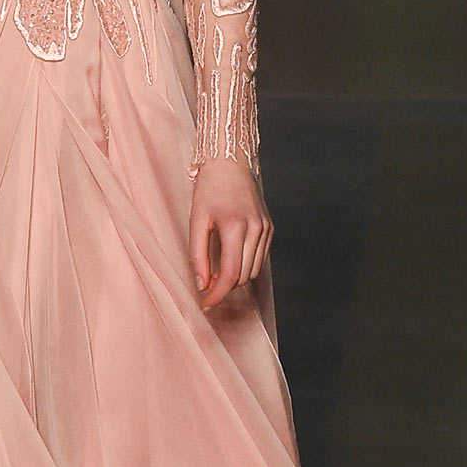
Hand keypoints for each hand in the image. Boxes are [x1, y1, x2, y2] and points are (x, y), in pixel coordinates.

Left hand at [189, 158, 271, 310]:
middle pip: (243, 276)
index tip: (205, 304)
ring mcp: (266, 229)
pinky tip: (230, 259)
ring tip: (216, 271)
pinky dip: (245, 265)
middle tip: (205, 285)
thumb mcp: (196, 219)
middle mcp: (256, 229)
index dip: (217, 294)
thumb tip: (202, 284)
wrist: (230, 162)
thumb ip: (197, 254)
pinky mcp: (269, 227)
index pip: (230, 274)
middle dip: (224, 286)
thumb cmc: (209, 189)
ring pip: (253, 271)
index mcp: (236, 227)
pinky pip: (259, 258)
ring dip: (235, 277)